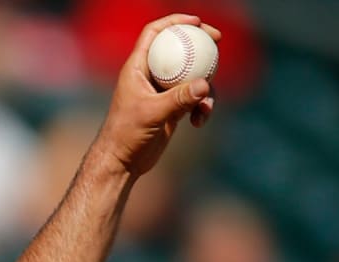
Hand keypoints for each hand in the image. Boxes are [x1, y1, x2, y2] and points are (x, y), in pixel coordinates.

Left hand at [92, 14, 220, 178]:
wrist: (122, 162)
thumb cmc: (126, 135)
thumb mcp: (152, 114)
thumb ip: (179, 99)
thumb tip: (205, 85)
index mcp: (137, 68)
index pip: (153, 34)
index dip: (173, 22)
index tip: (196, 22)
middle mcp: (150, 76)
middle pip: (178, 48)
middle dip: (199, 43)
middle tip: (217, 40)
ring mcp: (162, 91)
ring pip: (191, 74)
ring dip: (205, 86)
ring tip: (204, 107)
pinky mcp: (172, 107)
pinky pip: (194, 97)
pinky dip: (201, 106)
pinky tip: (199, 122)